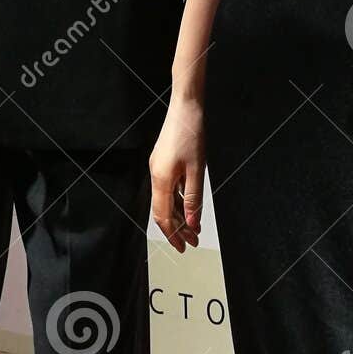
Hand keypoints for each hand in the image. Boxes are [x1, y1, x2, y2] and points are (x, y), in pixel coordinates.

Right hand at [149, 96, 204, 252]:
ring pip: (166, 199)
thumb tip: (192, 225)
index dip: (173, 235)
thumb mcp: (197, 169)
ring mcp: (158, 167)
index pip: (163, 217)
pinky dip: (178, 200)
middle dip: (176, 228)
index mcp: (161, 179)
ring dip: (179, 215)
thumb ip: (193, 199)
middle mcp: (156, 175)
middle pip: (162, 210)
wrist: (186, 105)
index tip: (183, 248)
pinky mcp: (164, 161)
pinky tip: (189, 205)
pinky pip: (169, 187)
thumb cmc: (191, 134)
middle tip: (191, 242)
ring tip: (193, 228)